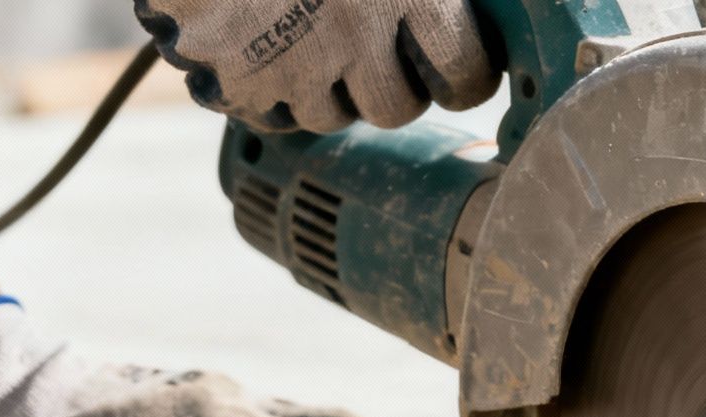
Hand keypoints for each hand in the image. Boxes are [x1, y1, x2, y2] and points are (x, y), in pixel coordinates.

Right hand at [134, 0, 502, 132]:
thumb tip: (460, 0)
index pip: (463, 69)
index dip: (465, 77)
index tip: (458, 74)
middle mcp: (358, 35)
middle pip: (395, 108)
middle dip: (388, 89)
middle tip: (374, 56)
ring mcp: (297, 63)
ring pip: (330, 116)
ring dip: (324, 91)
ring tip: (305, 38)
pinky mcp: (241, 80)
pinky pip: (271, 115)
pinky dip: (268, 92)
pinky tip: (261, 47)